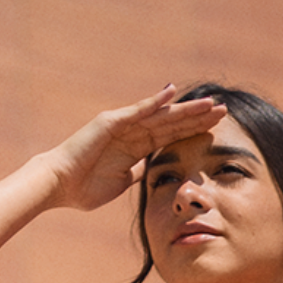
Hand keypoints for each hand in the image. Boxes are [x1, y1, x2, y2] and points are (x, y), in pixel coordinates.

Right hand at [43, 85, 228, 212]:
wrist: (60, 185)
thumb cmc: (84, 188)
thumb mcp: (120, 184)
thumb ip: (136, 173)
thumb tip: (149, 172)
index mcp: (136, 147)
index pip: (171, 136)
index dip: (193, 131)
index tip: (216, 128)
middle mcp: (132, 131)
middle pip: (172, 122)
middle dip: (197, 117)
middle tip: (223, 110)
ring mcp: (123, 124)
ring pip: (161, 114)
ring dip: (185, 109)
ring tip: (209, 104)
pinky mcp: (111, 122)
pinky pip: (137, 111)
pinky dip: (155, 102)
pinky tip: (173, 93)